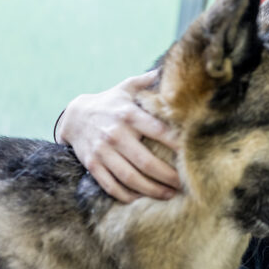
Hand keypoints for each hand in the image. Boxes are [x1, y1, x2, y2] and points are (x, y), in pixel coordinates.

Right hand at [57, 71, 180, 202]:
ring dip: (152, 190)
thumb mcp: (126, 88)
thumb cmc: (110, 103)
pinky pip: (111, 185)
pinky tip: (141, 199)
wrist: (74, 116)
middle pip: (146, 162)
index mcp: (128, 115)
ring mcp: (102, 152)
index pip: (158, 131)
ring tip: (169, 195)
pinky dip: (127, 195)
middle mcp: (116, 134)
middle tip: (185, 184)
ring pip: (130, 177)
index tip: (194, 154)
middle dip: (168, 176)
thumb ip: (146, 81)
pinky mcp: (92, 165)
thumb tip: (167, 69)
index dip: (177, 144)